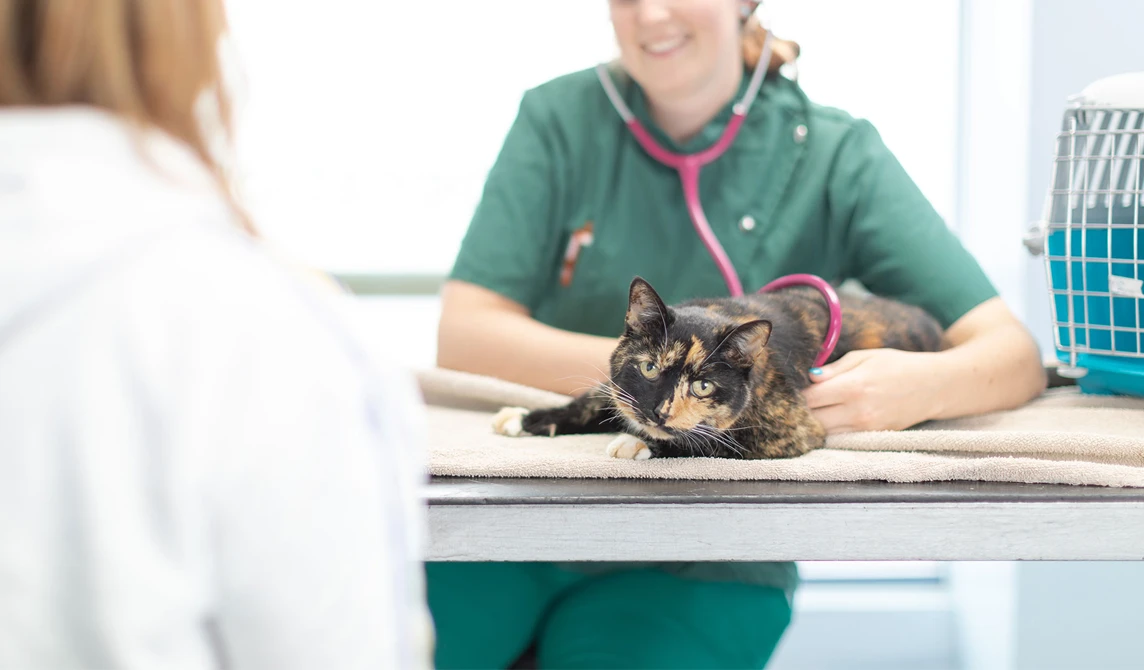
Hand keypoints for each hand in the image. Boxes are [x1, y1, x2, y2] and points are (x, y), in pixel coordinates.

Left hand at [802, 349, 945, 433]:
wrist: (934, 387)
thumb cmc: (898, 366)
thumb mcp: (865, 357)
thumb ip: (834, 369)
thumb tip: (808, 377)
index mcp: (854, 387)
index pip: (810, 398)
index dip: (795, 394)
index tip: (789, 387)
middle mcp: (858, 412)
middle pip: (812, 419)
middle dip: (800, 411)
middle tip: (794, 400)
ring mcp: (865, 428)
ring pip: (824, 433)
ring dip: (813, 423)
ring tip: (811, 409)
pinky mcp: (871, 437)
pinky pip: (840, 438)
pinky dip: (829, 430)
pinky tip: (828, 418)